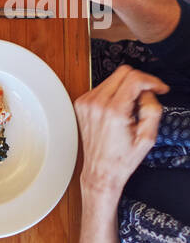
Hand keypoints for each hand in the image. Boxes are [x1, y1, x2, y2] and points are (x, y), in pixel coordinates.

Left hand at [75, 65, 167, 196]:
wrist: (101, 170)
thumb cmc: (122, 158)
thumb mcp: (147, 138)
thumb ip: (152, 110)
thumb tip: (148, 93)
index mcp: (113, 111)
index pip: (134, 78)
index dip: (151, 80)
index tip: (159, 87)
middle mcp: (96, 103)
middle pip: (123, 72)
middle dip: (139, 82)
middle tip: (146, 98)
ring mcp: (86, 102)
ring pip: (112, 78)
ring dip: (126, 88)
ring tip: (131, 110)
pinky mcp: (81, 103)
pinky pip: (102, 87)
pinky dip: (114, 93)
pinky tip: (118, 111)